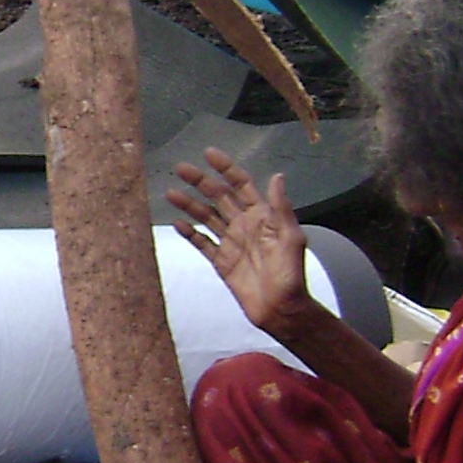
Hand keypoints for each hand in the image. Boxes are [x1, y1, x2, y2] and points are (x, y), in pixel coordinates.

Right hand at [167, 147, 311, 332]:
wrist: (281, 309)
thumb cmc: (291, 274)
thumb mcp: (291, 238)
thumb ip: (281, 208)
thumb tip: (277, 176)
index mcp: (262, 216)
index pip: (241, 185)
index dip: (226, 168)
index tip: (209, 154)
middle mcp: (244, 224)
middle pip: (218, 196)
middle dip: (200, 181)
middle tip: (180, 168)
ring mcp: (231, 242)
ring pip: (206, 217)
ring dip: (189, 204)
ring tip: (171, 193)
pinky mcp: (222, 261)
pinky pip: (203, 243)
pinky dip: (190, 233)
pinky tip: (177, 223)